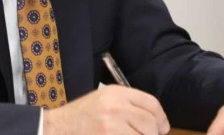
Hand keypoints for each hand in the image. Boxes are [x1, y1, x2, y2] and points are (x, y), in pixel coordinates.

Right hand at [43, 85, 169, 134]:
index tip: (163, 128)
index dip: (161, 118)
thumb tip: (154, 120)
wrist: (60, 127)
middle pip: (150, 122)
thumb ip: (127, 104)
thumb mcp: (104, 99)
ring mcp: (113, 124)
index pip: (151, 103)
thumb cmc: (82, 116)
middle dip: (152, 134)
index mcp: (117, 92)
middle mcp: (117, 106)